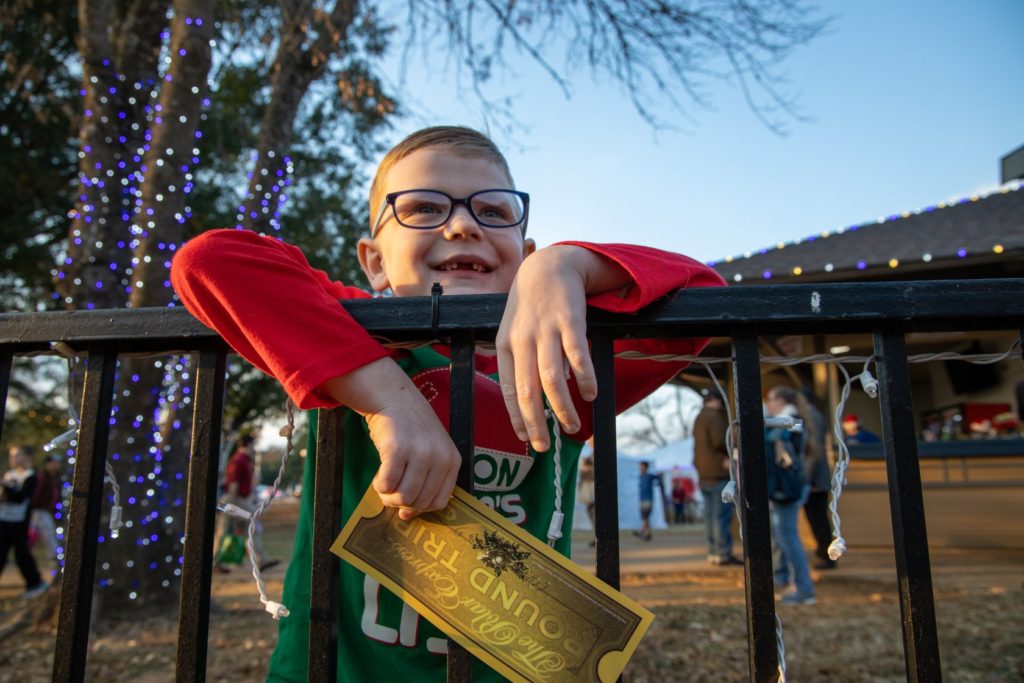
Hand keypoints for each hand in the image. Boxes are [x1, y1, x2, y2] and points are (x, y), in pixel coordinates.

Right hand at [323, 357, 460, 519]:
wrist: (394, 398)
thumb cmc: (411, 428)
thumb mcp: (431, 451)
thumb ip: (425, 481)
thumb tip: (406, 515)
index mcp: (453, 460)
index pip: (439, 502)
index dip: (419, 508)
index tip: (406, 505)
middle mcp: (440, 457)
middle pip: (419, 502)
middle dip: (400, 502)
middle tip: (390, 489)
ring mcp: (420, 453)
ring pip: (403, 497)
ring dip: (388, 495)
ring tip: (384, 481)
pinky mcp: (397, 450)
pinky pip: (386, 485)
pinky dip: (378, 485)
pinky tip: (378, 474)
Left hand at [497, 246, 627, 450]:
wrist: (548, 267)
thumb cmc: (530, 307)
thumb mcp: (513, 331)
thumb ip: (519, 363)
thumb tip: (531, 402)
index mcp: (505, 345)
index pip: (508, 389)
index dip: (516, 417)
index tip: (525, 439)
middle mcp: (523, 340)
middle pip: (528, 391)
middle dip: (536, 423)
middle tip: (544, 446)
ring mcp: (546, 330)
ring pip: (552, 379)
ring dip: (562, 408)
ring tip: (572, 426)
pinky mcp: (570, 321)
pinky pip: (577, 356)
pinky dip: (584, 378)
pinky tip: (590, 395)